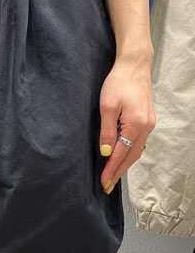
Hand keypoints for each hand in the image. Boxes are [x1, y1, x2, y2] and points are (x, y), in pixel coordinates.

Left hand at [98, 53, 155, 192]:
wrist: (135, 65)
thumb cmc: (118, 82)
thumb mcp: (107, 106)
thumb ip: (107, 131)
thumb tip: (107, 153)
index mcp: (136, 125)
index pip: (121, 154)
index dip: (111, 170)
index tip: (103, 183)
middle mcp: (146, 127)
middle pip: (132, 156)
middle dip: (119, 172)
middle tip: (107, 187)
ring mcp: (149, 123)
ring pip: (137, 150)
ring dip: (125, 164)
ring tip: (113, 176)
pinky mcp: (148, 119)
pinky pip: (139, 142)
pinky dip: (130, 153)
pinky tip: (123, 158)